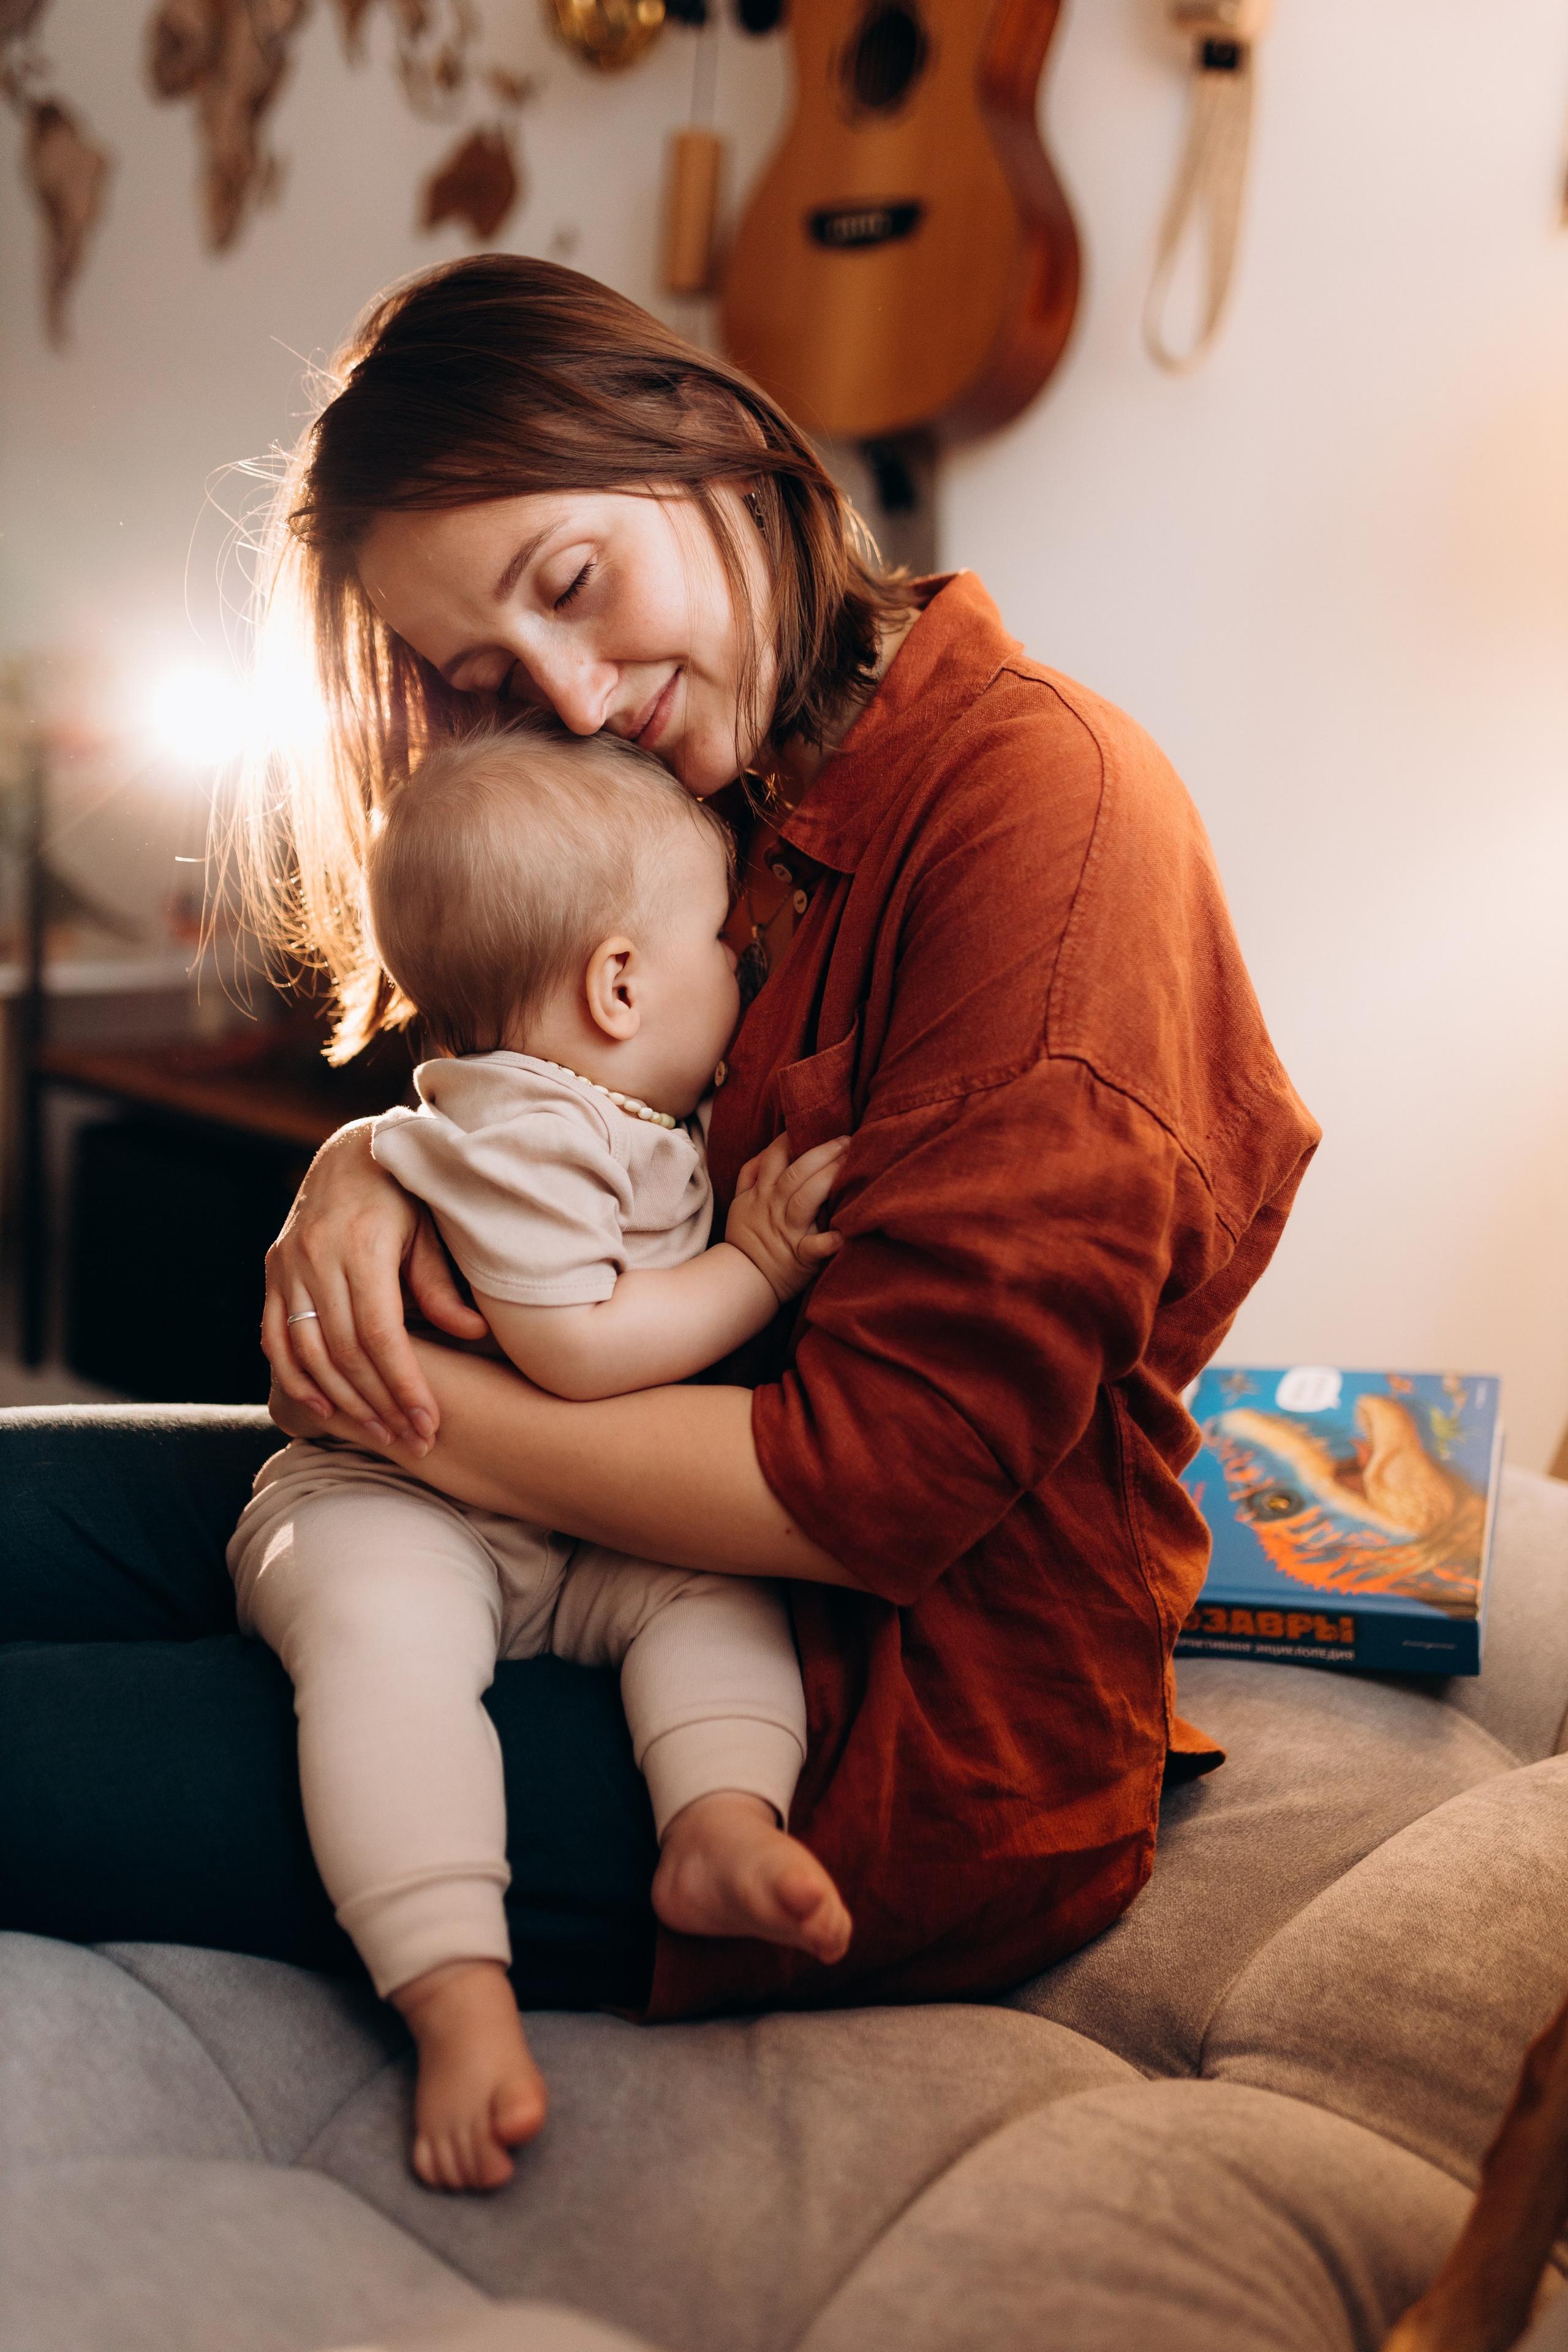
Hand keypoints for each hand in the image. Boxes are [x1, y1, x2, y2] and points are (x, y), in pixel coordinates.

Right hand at [261, 1121, 488, 1452]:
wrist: (354, 1150)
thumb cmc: (408, 1193)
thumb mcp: (433, 1228)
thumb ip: (442, 1283)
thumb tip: (473, 1332)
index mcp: (362, 1245)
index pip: (380, 1334)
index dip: (404, 1385)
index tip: (430, 1423)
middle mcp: (316, 1256)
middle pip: (344, 1351)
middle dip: (380, 1403)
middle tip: (414, 1440)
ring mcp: (287, 1265)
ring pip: (307, 1351)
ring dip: (343, 1401)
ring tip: (382, 1433)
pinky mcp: (273, 1272)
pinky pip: (274, 1337)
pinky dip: (295, 1377)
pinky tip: (324, 1410)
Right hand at [725, 1133, 847, 1303]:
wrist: (743, 1277)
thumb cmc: (747, 1235)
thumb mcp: (739, 1201)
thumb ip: (751, 1174)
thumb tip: (768, 1149)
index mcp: (762, 1194)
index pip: (775, 1158)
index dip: (791, 1139)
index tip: (811, 1125)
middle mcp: (775, 1208)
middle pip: (795, 1174)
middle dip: (821, 1154)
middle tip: (846, 1140)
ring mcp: (788, 1232)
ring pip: (805, 1200)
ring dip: (827, 1181)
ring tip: (850, 1164)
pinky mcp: (800, 1256)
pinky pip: (813, 1248)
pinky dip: (828, 1242)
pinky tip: (844, 1234)